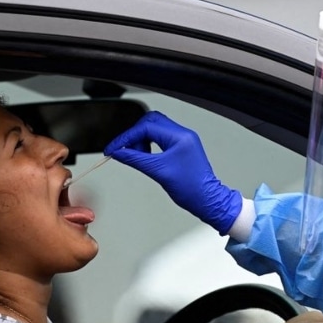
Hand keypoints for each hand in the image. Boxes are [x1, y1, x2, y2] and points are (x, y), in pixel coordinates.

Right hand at [104, 111, 241, 233]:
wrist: (208, 200)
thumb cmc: (191, 189)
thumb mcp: (158, 172)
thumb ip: (135, 159)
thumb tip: (118, 152)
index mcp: (179, 137)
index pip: (146, 127)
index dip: (126, 137)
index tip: (114, 148)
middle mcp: (183, 134)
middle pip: (150, 122)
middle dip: (134, 135)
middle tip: (125, 150)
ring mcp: (184, 139)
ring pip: (155, 128)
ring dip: (142, 139)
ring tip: (138, 156)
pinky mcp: (182, 147)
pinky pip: (161, 138)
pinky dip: (149, 144)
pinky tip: (146, 156)